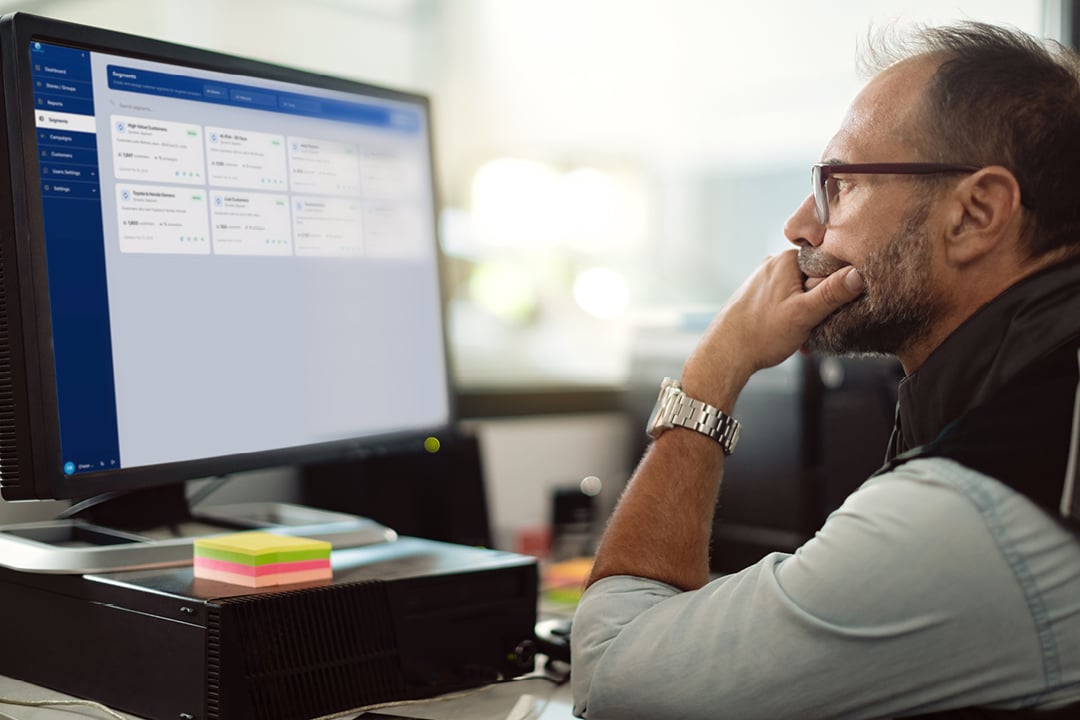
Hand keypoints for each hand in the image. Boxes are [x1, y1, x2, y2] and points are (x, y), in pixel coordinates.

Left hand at [681, 250, 863, 399]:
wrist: (725, 355)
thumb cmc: (761, 334)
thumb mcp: (805, 313)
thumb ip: (833, 293)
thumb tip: (859, 274)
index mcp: (786, 260)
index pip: (828, 264)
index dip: (835, 288)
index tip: (831, 309)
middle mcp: (774, 264)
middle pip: (815, 280)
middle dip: (820, 307)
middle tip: (815, 328)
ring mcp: (765, 280)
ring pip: (802, 295)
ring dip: (808, 318)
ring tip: (801, 337)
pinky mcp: (760, 296)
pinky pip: (788, 304)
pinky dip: (794, 321)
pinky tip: (794, 339)